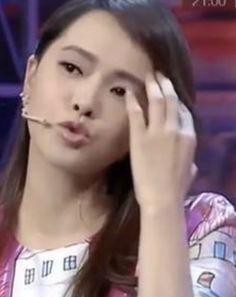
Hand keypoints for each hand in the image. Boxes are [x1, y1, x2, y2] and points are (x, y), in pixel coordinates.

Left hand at [125, 71, 196, 210]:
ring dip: (153, 86)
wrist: (162, 197)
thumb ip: (189, 160)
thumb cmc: (176, 189)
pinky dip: (133, 100)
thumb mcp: (190, 171)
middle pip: (171, 100)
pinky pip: (136, 113)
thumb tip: (190, 162)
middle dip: (165, 85)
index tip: (170, 93)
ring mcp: (157, 131)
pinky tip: (129, 92)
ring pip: (157, 101)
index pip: (183, 112)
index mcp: (189, 136)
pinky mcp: (139, 137)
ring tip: (148, 76)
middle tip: (159, 75)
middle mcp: (176, 129)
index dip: (176, 100)